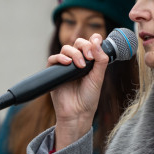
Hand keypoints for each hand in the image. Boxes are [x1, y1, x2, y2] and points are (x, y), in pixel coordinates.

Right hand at [49, 34, 108, 149]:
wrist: (78, 113)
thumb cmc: (89, 97)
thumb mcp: (98, 77)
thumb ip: (101, 60)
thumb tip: (97, 41)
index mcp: (89, 61)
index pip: (90, 43)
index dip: (93, 40)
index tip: (97, 43)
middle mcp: (77, 61)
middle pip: (78, 43)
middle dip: (84, 46)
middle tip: (89, 57)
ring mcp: (65, 66)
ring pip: (66, 49)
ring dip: (74, 53)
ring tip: (80, 65)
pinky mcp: (54, 72)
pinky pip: (53, 59)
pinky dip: (60, 58)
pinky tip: (67, 63)